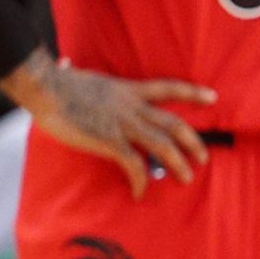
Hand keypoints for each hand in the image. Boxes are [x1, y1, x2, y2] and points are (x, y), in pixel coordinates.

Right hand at [3, 51, 213, 198]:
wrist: (46, 87)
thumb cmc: (58, 83)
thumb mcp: (84, 77)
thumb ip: (86, 79)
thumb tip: (67, 65)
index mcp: (129, 90)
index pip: (169, 87)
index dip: (192, 93)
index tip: (212, 97)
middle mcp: (132, 106)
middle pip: (173, 123)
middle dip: (192, 141)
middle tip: (203, 157)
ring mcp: (123, 123)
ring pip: (162, 144)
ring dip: (177, 162)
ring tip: (186, 178)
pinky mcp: (108, 140)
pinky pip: (132, 163)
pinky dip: (140, 179)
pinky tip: (140, 192)